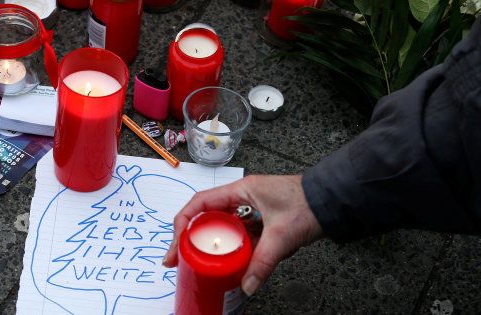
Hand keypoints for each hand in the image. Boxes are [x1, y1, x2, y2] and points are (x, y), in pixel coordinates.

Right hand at [162, 175, 323, 295]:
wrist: (333, 199)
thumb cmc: (309, 204)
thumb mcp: (282, 236)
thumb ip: (263, 262)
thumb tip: (246, 285)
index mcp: (241, 190)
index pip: (200, 204)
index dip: (183, 223)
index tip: (176, 245)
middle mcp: (242, 196)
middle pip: (206, 216)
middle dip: (191, 237)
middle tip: (180, 258)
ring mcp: (251, 208)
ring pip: (222, 225)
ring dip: (211, 242)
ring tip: (200, 261)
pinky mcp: (260, 219)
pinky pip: (238, 233)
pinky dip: (231, 246)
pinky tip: (229, 261)